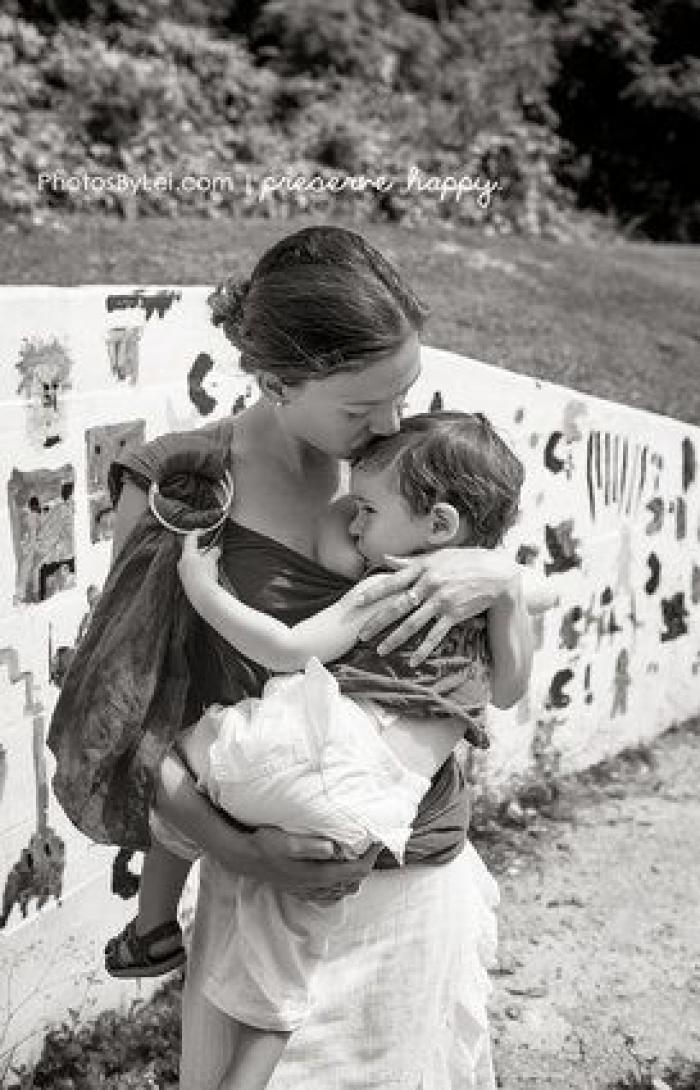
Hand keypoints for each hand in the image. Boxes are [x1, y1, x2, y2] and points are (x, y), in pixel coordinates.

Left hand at [178, 531, 220, 586]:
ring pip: (192, 561)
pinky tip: (208, 571)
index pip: (190, 539)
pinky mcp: (185, 580)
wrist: (202, 594)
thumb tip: (216, 549)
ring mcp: (182, 572)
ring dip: (202, 559)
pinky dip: (200, 567)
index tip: (203, 531)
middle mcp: (182, 562)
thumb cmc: (205, 575)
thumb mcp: (211, 560)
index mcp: (187, 554)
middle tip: (213, 550)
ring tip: (213, 562)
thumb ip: (213, 553)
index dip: (197, 533)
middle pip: (192, 551)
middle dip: (203, 550)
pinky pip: (192, 569)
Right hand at [249, 827, 380, 898]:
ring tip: (357, 857)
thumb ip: (310, 846)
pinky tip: (337, 874)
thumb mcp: (287, 841)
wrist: (245, 858)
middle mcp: (315, 886)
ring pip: (342, 890)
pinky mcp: (301, 889)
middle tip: (370, 847)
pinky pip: (328, 893)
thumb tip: (333, 848)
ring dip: (353, 876)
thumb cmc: (265, 845)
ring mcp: (307, 889)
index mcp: (316, 874)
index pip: (354, 872)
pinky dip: (339, 885)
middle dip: (365, 866)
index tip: (377, 843)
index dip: (369, 859)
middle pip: (352, 883)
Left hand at [355, 547, 520, 664]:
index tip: (357, 603)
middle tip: (361, 635)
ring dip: (395, 639)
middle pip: (398, 605)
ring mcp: (442, 600)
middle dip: (377, 621)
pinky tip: (413, 661)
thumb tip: (385, 559)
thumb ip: (410, 561)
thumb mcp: (437, 556)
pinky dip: (424, 649)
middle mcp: (430, 584)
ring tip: (380, 651)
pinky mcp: (454, 614)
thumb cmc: (465, 561)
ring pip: (413, 623)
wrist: (495, 573)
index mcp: (423, 568)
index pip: (393, 581)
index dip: (374, 593)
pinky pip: (436, 635)